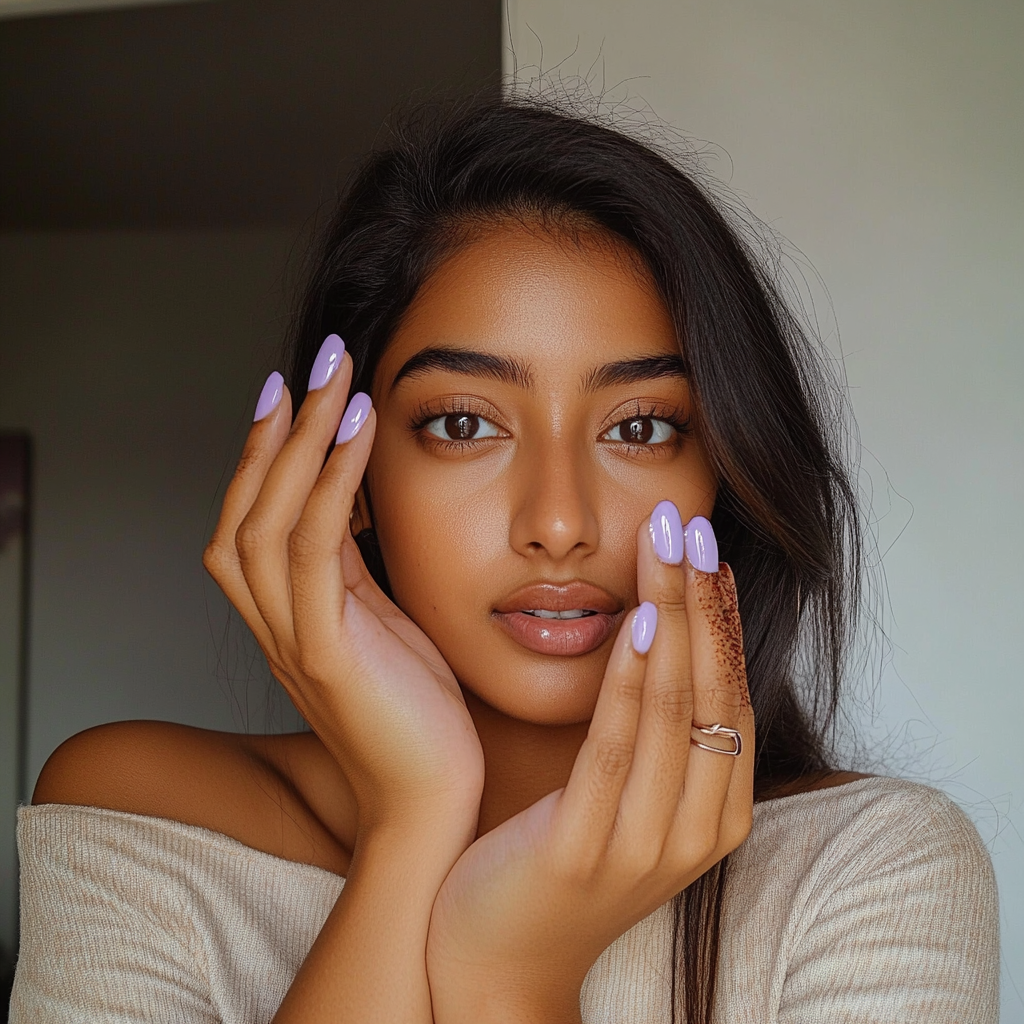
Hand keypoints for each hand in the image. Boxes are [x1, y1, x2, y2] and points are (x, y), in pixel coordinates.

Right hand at [203, 341, 484, 839]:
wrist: (433, 805)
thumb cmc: (421, 717)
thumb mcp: (386, 628)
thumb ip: (358, 574)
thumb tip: (357, 505)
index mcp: (291, 617)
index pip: (256, 520)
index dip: (267, 454)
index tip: (298, 392)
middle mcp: (275, 624)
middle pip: (244, 509)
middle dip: (277, 430)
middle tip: (317, 363)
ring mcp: (292, 640)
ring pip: (265, 520)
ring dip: (299, 441)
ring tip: (336, 379)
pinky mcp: (324, 655)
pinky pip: (313, 550)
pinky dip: (328, 483)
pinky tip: (360, 433)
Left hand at [425, 506, 753, 1022]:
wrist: (495, 958)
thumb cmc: (556, 860)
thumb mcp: (622, 793)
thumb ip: (652, 730)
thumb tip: (661, 634)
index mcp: (716, 813)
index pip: (733, 693)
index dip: (724, 615)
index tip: (707, 546)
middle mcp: (697, 829)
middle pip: (713, 689)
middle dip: (704, 597)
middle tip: (692, 520)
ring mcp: (646, 845)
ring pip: (674, 707)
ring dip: (674, 616)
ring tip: (669, 542)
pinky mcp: (587, 850)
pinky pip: (617, 748)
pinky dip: (632, 682)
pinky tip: (636, 624)